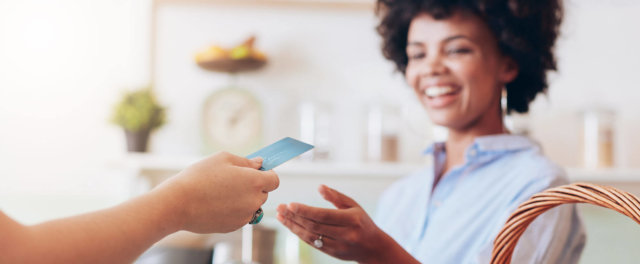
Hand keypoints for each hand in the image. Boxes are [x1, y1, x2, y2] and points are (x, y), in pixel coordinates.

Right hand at [156, 152, 278, 232]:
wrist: (178, 203)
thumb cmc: (199, 177)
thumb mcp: (223, 159)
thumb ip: (246, 162)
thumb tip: (260, 164)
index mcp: (255, 182)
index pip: (274, 180)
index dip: (267, 174)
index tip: (256, 171)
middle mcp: (253, 201)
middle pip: (264, 193)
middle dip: (254, 186)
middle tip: (233, 179)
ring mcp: (244, 216)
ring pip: (252, 205)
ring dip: (244, 199)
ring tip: (222, 191)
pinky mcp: (234, 226)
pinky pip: (240, 216)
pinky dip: (234, 210)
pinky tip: (216, 203)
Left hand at [276, 185, 403, 263]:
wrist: (374, 247)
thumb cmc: (362, 221)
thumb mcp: (353, 205)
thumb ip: (336, 196)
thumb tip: (319, 187)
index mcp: (352, 220)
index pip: (323, 215)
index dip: (305, 211)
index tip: (290, 204)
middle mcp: (345, 234)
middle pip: (314, 226)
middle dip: (294, 217)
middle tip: (280, 208)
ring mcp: (338, 246)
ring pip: (311, 236)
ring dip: (293, 226)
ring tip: (280, 216)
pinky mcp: (332, 253)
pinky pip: (313, 243)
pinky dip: (299, 234)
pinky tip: (290, 225)